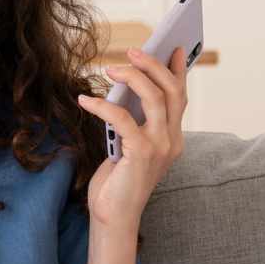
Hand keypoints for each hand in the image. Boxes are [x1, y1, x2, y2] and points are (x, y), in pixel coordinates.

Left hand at [75, 46, 189, 231]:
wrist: (113, 215)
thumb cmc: (117, 180)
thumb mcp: (127, 145)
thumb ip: (132, 121)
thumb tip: (121, 88)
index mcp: (172, 136)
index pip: (179, 96)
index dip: (176, 70)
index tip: (172, 47)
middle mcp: (172, 139)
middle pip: (172, 91)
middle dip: (154, 66)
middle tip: (132, 52)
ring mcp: (160, 147)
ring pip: (156, 99)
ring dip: (134, 78)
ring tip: (110, 69)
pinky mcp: (141, 154)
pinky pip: (123, 119)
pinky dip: (103, 105)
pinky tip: (85, 100)